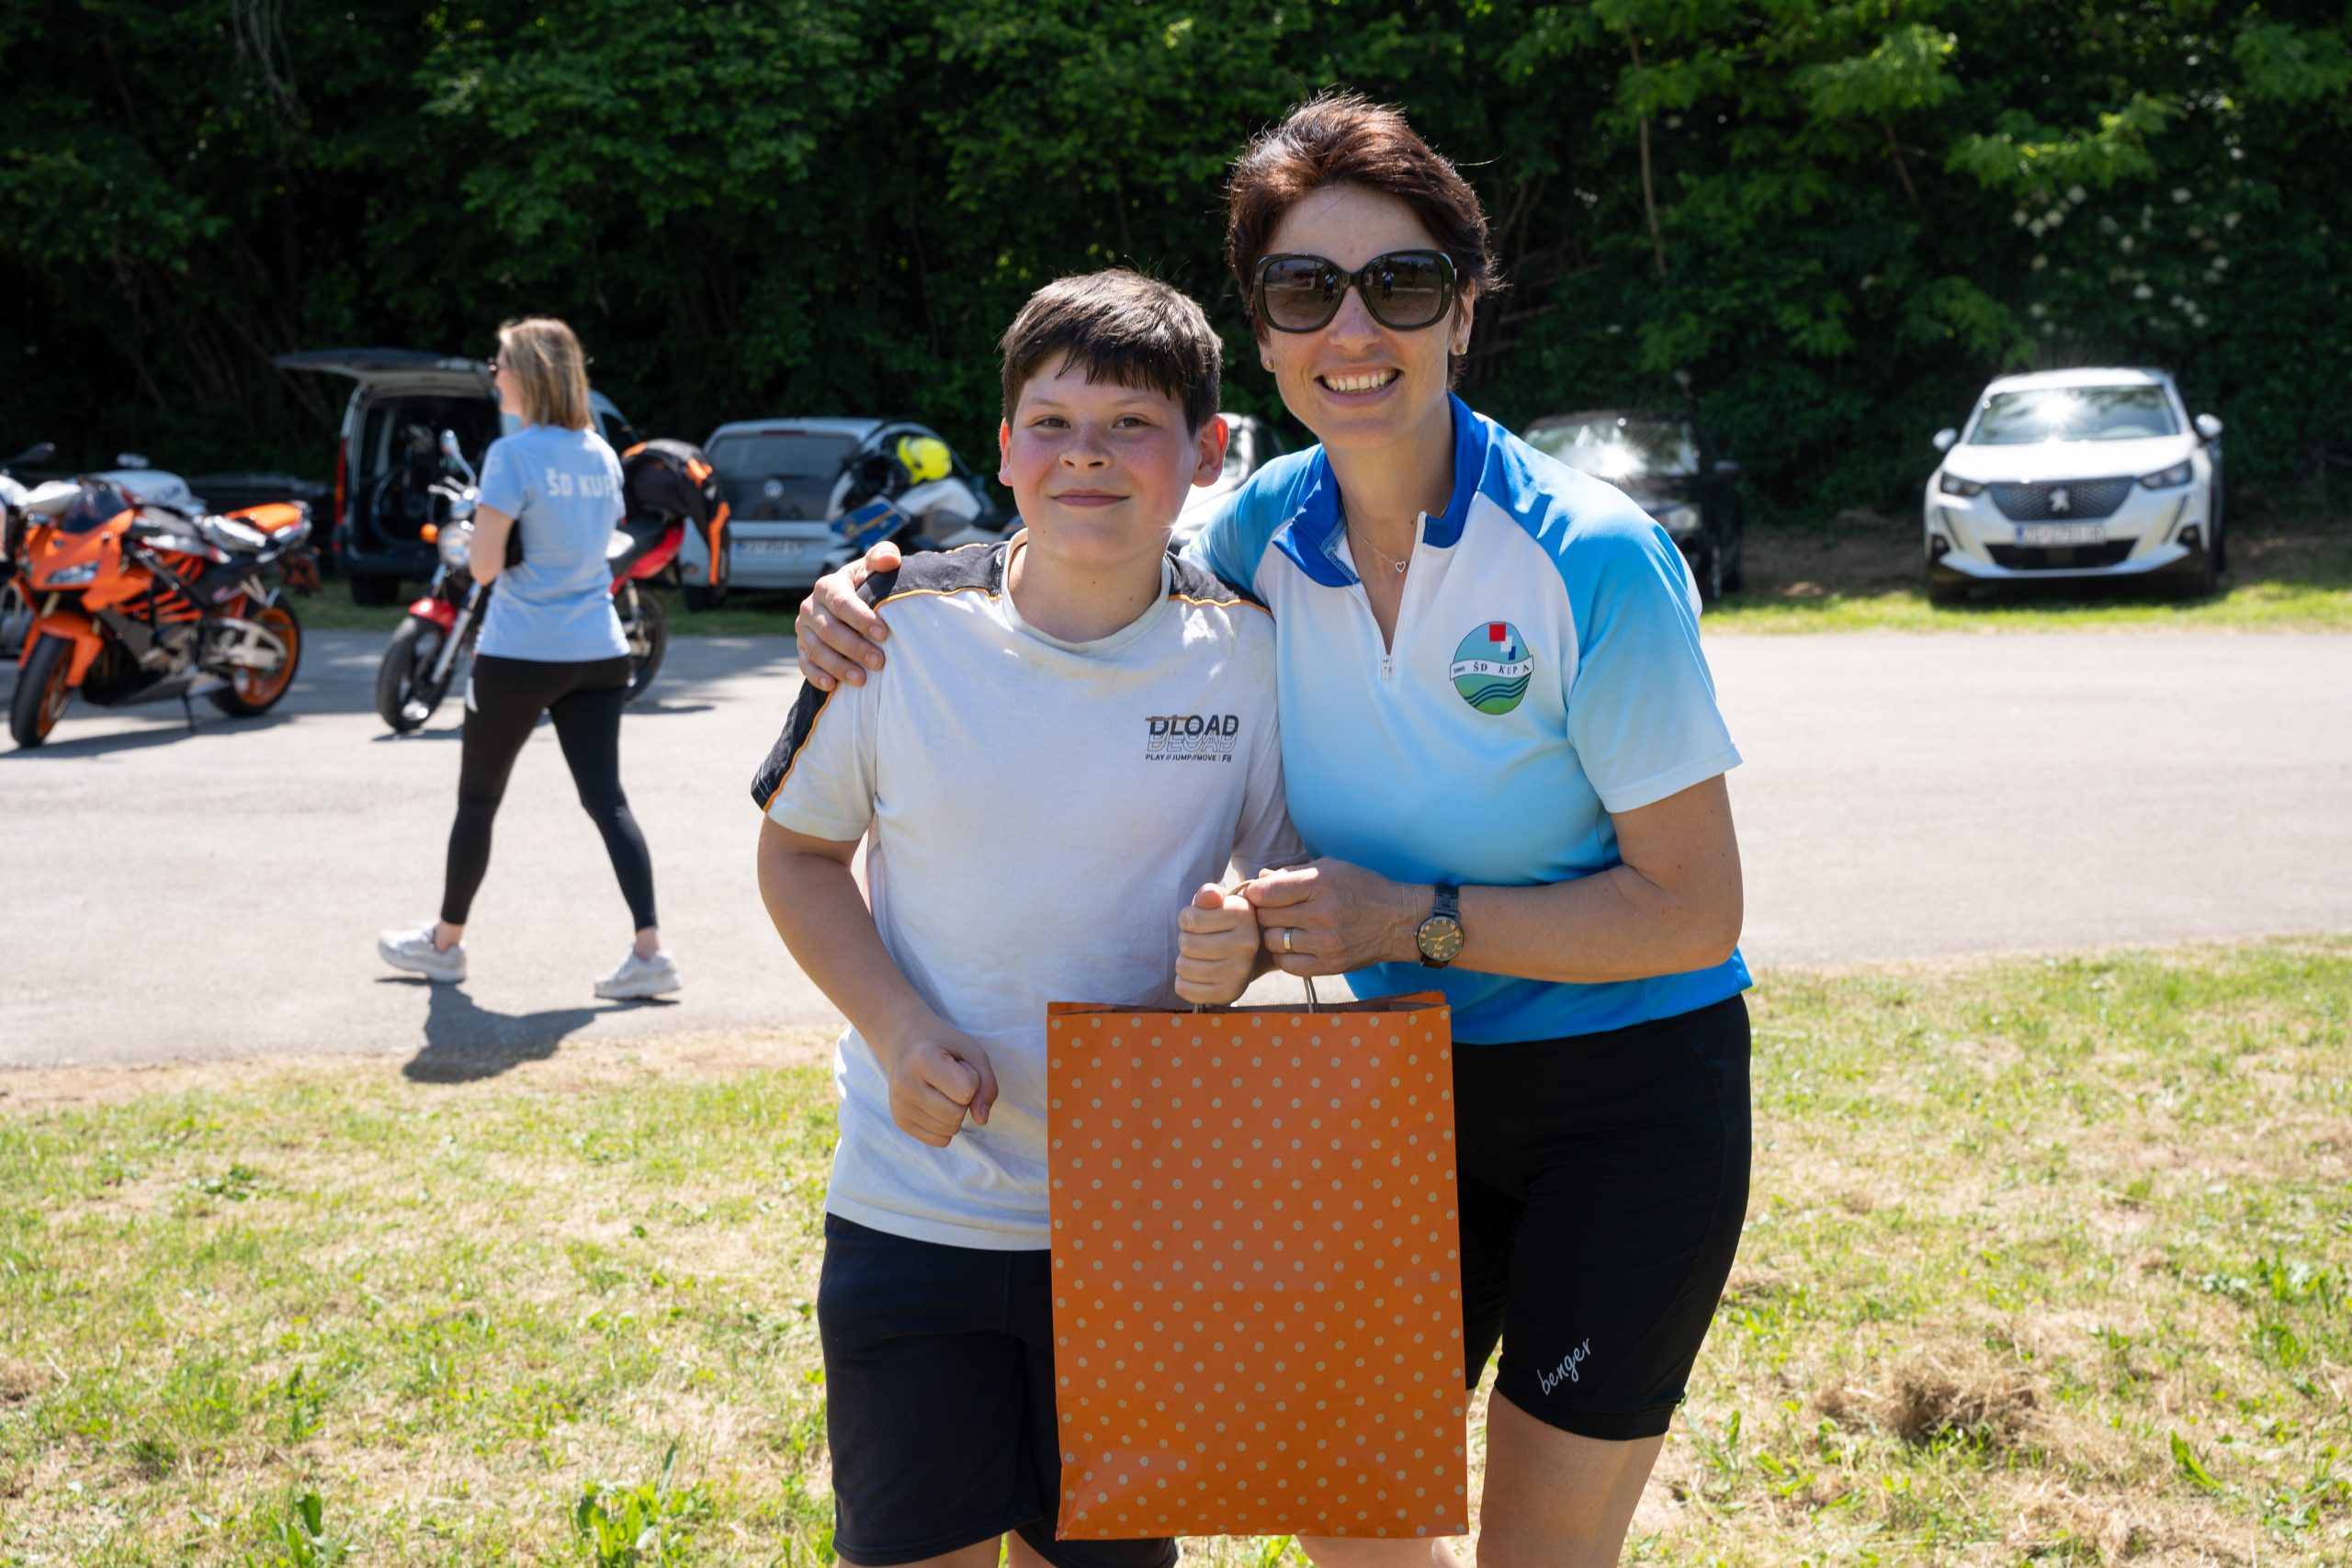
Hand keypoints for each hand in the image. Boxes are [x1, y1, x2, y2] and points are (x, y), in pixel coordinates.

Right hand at [794, 540, 900, 690]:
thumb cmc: (866, 585)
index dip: (861, 618)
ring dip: (838, 666)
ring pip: (816, 650)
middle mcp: (810, 607)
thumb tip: (891, 560)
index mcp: (827, 586)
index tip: (883, 633)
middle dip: (854, 647)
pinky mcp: (801, 649)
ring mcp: (803, 630)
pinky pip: (805, 664)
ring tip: (862, 680)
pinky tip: (833, 686)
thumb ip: (882, 557)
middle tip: (879, 662)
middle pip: (829, 630)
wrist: (850, 604)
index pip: (842, 602)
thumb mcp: (873, 569)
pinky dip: (817, 676)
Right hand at [884, 1027, 999, 1146]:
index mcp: (922, 1059)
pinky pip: (939, 1140)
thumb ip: (987, 1084)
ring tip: (941, 1090)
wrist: (904, 1044)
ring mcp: (899, 1105)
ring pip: (949, 1131)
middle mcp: (905, 1084)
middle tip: (951, 1080)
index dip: (973, 1079)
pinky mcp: (900, 1121)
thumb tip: (982, 1120)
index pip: (967, 1090)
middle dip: (964, 1100)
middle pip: (956, 1115)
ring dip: (955, 1114)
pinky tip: (934, 1104)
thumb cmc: (943, 1046)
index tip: (958, 1066)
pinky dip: (946, 1126)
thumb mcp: (972, 1052)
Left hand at [1175, 883, 1258, 1004]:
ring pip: (1183, 966)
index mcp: (1243, 914)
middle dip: (1185, 941)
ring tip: (1200, 958)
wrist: (1246, 958)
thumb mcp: (1218, 903)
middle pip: (1186, 943)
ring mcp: (1239, 972)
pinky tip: (1198, 975)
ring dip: (1184, 961)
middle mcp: (1247, 944)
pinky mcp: (1228, 994)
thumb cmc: (1223, 925)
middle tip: (1200, 941)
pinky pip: (1184, 988)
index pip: (1190, 919)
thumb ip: (1208, 894)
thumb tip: (1208, 896)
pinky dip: (1184, 982)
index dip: (1187, 919)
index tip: (1199, 922)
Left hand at [1245, 858, 1422, 976]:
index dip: (1256, 892)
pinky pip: (1287, 965)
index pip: (1266, 892)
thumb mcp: (1331, 868)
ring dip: (1273, 934)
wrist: (1399, 921)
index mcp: (1320, 885)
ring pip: (1273, 942)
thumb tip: (1259, 880)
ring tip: (1286, 927)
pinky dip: (1285, 955)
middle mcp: (1322, 915)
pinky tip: (1296, 945)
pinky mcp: (1329, 966)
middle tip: (1275, 910)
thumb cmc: (1362, 888)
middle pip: (1266, 917)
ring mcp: (1326, 944)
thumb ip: (1292, 873)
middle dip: (1264, 911)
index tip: (1261, 893)